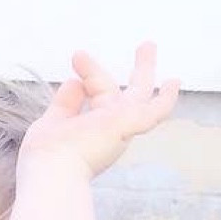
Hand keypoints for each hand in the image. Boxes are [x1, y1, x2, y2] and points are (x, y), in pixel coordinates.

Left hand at [21, 42, 179, 178]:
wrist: (52, 174)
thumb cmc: (46, 158)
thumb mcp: (52, 123)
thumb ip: (65, 105)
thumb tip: (74, 80)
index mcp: (92, 130)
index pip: (93, 92)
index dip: (87, 73)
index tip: (77, 56)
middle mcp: (109, 129)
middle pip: (126, 94)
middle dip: (131, 72)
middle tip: (147, 46)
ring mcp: (120, 125)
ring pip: (140, 94)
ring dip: (145, 68)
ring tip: (149, 45)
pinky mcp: (129, 122)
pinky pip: (156, 111)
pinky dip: (166, 99)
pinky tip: (174, 83)